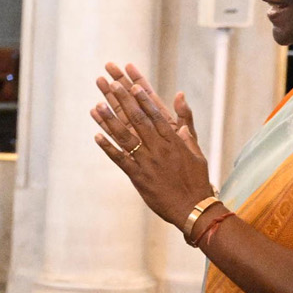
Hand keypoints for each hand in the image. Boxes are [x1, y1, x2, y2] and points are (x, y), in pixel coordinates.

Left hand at [91, 62, 212, 227]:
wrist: (193, 208)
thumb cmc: (196, 180)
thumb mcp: (196, 153)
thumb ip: (187, 132)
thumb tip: (184, 114)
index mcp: (173, 141)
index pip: (155, 114)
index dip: (142, 98)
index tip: (132, 84)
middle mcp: (159, 148)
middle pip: (138, 120)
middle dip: (123, 101)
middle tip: (111, 84)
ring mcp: (147, 162)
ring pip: (126, 137)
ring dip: (110, 120)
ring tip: (97, 106)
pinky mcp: (138, 177)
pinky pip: (120, 159)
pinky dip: (108, 147)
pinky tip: (96, 136)